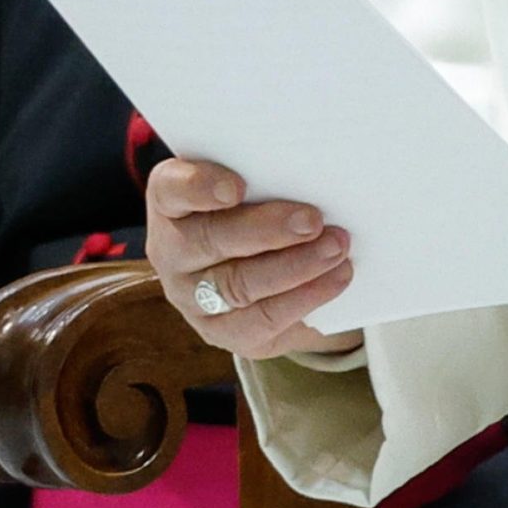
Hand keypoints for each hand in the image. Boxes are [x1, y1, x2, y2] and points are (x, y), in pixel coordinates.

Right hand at [145, 157, 363, 358]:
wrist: (266, 272)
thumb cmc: (259, 210)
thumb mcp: (256, 188)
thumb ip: (270, 178)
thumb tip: (316, 176)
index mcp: (172, 203)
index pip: (170, 189)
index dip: (199, 187)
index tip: (236, 187)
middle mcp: (172, 250)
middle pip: (210, 240)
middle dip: (267, 230)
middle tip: (313, 221)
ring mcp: (190, 296)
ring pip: (238, 285)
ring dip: (296, 266)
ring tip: (336, 248)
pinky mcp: (220, 331)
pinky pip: (261, 320)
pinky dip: (305, 297)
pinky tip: (336, 277)